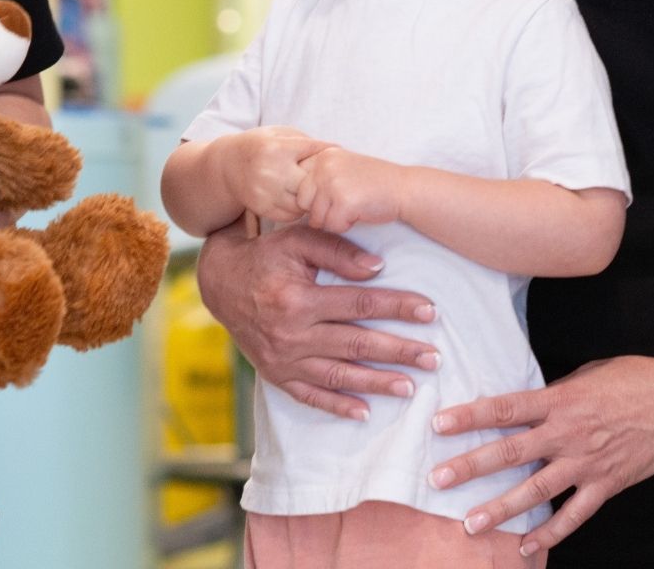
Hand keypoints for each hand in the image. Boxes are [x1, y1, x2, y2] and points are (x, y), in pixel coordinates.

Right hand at [196, 221, 439, 420]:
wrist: (220, 282)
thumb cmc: (265, 256)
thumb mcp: (297, 240)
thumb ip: (337, 251)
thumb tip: (378, 268)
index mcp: (298, 299)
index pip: (359, 304)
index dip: (397, 307)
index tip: (430, 311)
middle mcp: (291, 334)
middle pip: (356, 344)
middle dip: (399, 351)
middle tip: (434, 358)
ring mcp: (283, 359)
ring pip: (339, 375)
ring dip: (377, 383)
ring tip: (410, 387)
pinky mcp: (276, 375)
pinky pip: (310, 396)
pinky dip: (337, 406)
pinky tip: (364, 413)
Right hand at [224, 126, 333, 223]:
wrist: (226, 165)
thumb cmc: (259, 146)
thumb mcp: (278, 133)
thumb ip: (304, 141)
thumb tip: (334, 152)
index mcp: (277, 147)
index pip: (315, 150)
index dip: (329, 153)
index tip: (338, 156)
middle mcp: (271, 171)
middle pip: (311, 182)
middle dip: (321, 180)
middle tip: (328, 179)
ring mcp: (265, 192)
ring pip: (303, 203)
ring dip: (311, 198)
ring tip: (312, 191)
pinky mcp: (262, 208)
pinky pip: (291, 215)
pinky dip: (298, 210)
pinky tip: (296, 199)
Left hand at [296, 148, 402, 233]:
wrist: (405, 189)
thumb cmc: (374, 183)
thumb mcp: (343, 167)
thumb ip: (319, 175)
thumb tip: (291, 193)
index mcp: (322, 155)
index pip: (300, 187)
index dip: (317, 199)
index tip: (337, 197)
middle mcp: (324, 165)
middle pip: (304, 203)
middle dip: (322, 211)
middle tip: (346, 205)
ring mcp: (332, 182)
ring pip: (316, 217)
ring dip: (334, 220)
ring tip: (354, 208)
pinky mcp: (343, 201)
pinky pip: (332, 226)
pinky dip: (346, 226)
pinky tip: (360, 213)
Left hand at [429, 355, 653, 554]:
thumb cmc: (632, 379)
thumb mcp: (586, 375)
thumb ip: (554, 394)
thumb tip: (529, 405)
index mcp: (558, 401)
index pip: (504, 409)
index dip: (469, 416)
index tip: (439, 425)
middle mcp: (566, 434)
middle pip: (509, 452)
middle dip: (470, 467)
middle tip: (437, 480)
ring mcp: (586, 463)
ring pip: (535, 491)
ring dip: (501, 509)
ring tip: (470, 524)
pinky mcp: (606, 485)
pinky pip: (574, 516)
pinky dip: (551, 534)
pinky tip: (526, 547)